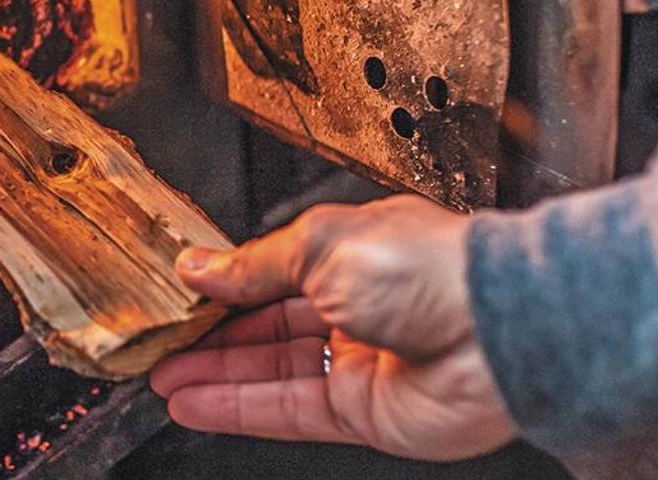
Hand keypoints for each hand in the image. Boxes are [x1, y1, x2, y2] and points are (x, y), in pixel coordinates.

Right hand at [150, 195, 516, 460]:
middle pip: (267, 325)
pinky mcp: (362, 412)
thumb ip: (254, 265)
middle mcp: (355, 305)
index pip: (272, 271)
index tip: (181, 293)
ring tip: (165, 377)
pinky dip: (238, 408)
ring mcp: (358, 362)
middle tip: (163, 342)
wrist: (494, 331)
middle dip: (212, 335)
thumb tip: (201, 266)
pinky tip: (197, 403)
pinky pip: (287, 410)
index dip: (225, 285)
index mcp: (352, 251)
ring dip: (215, 375)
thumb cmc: (428, 267)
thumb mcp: (320, 244)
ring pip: (271, 371)